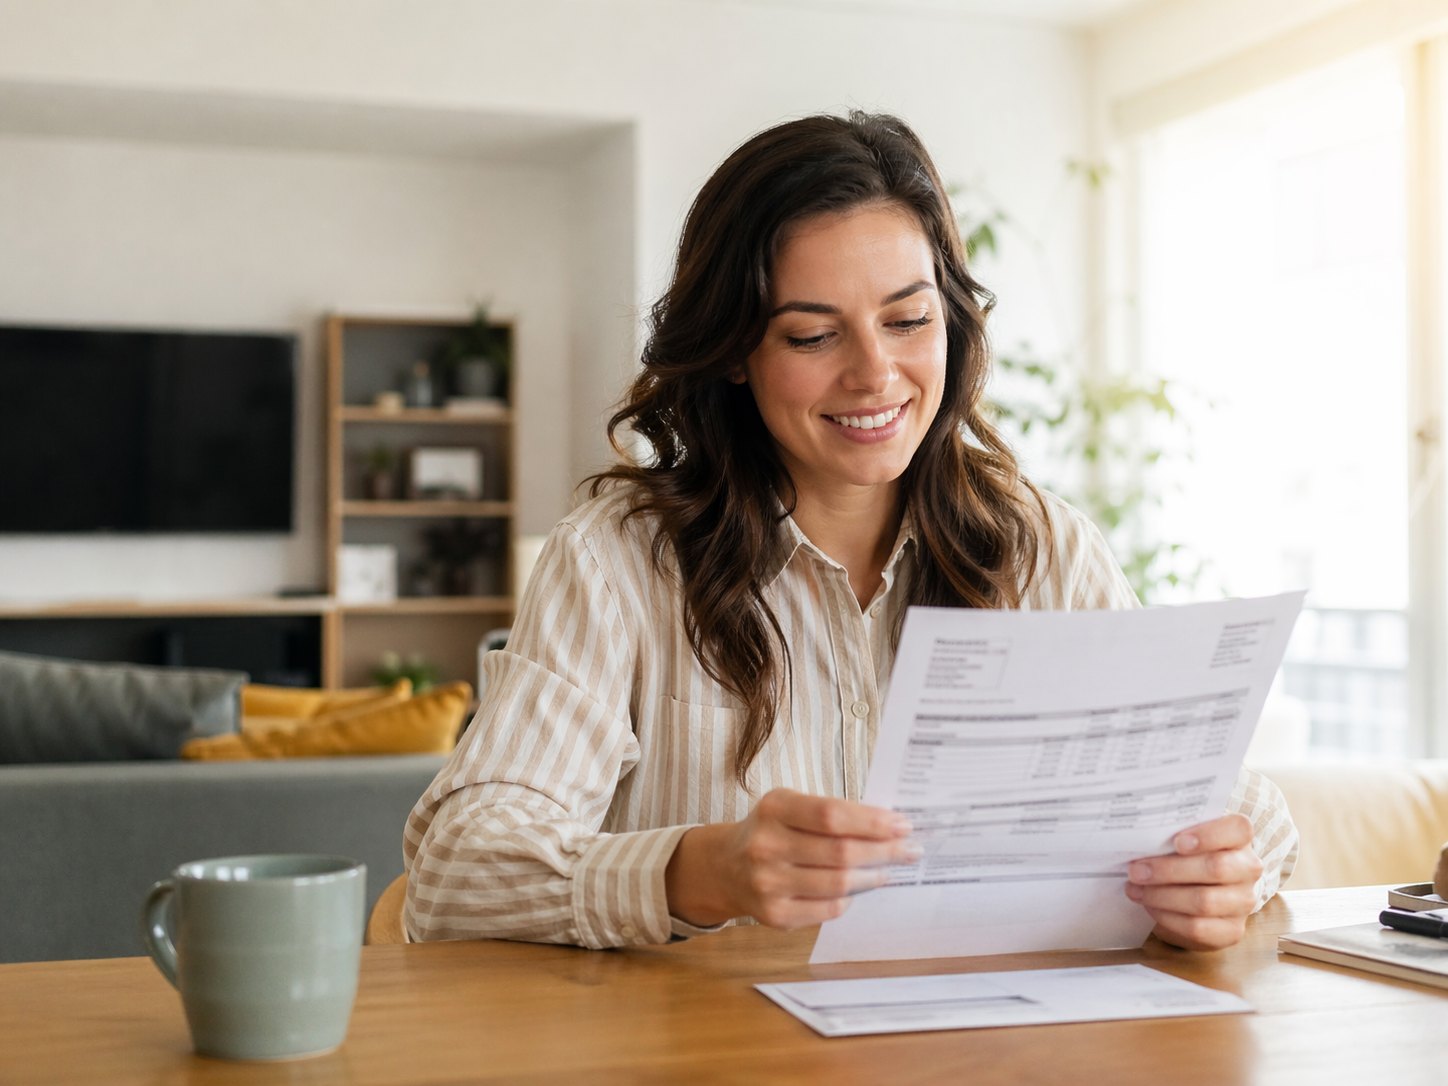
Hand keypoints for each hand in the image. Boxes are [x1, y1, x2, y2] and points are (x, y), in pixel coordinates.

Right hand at [665, 789, 918, 928]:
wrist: (724, 868)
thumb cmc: (771, 831)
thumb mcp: (790, 807)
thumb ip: (831, 813)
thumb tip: (889, 827)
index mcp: (773, 809)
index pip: (831, 815)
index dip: (872, 821)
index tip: (902, 825)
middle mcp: (766, 846)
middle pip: (840, 852)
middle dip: (884, 851)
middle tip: (910, 849)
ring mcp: (768, 884)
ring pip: (839, 883)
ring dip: (873, 876)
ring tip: (889, 869)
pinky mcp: (774, 916)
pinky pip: (828, 908)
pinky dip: (849, 898)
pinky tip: (857, 888)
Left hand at [1124, 813, 1263, 950]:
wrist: (1196, 891)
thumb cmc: (1185, 855)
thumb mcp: (1182, 837)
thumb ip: (1170, 833)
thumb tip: (1138, 838)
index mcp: (1239, 838)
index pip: (1238, 829)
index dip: (1209, 835)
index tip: (1177, 842)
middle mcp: (1248, 868)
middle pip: (1215, 868)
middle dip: (1169, 870)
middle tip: (1135, 870)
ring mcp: (1244, 902)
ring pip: (1205, 901)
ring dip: (1162, 896)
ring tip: (1135, 889)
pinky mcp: (1232, 930)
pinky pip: (1199, 927)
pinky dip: (1168, 917)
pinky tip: (1149, 907)